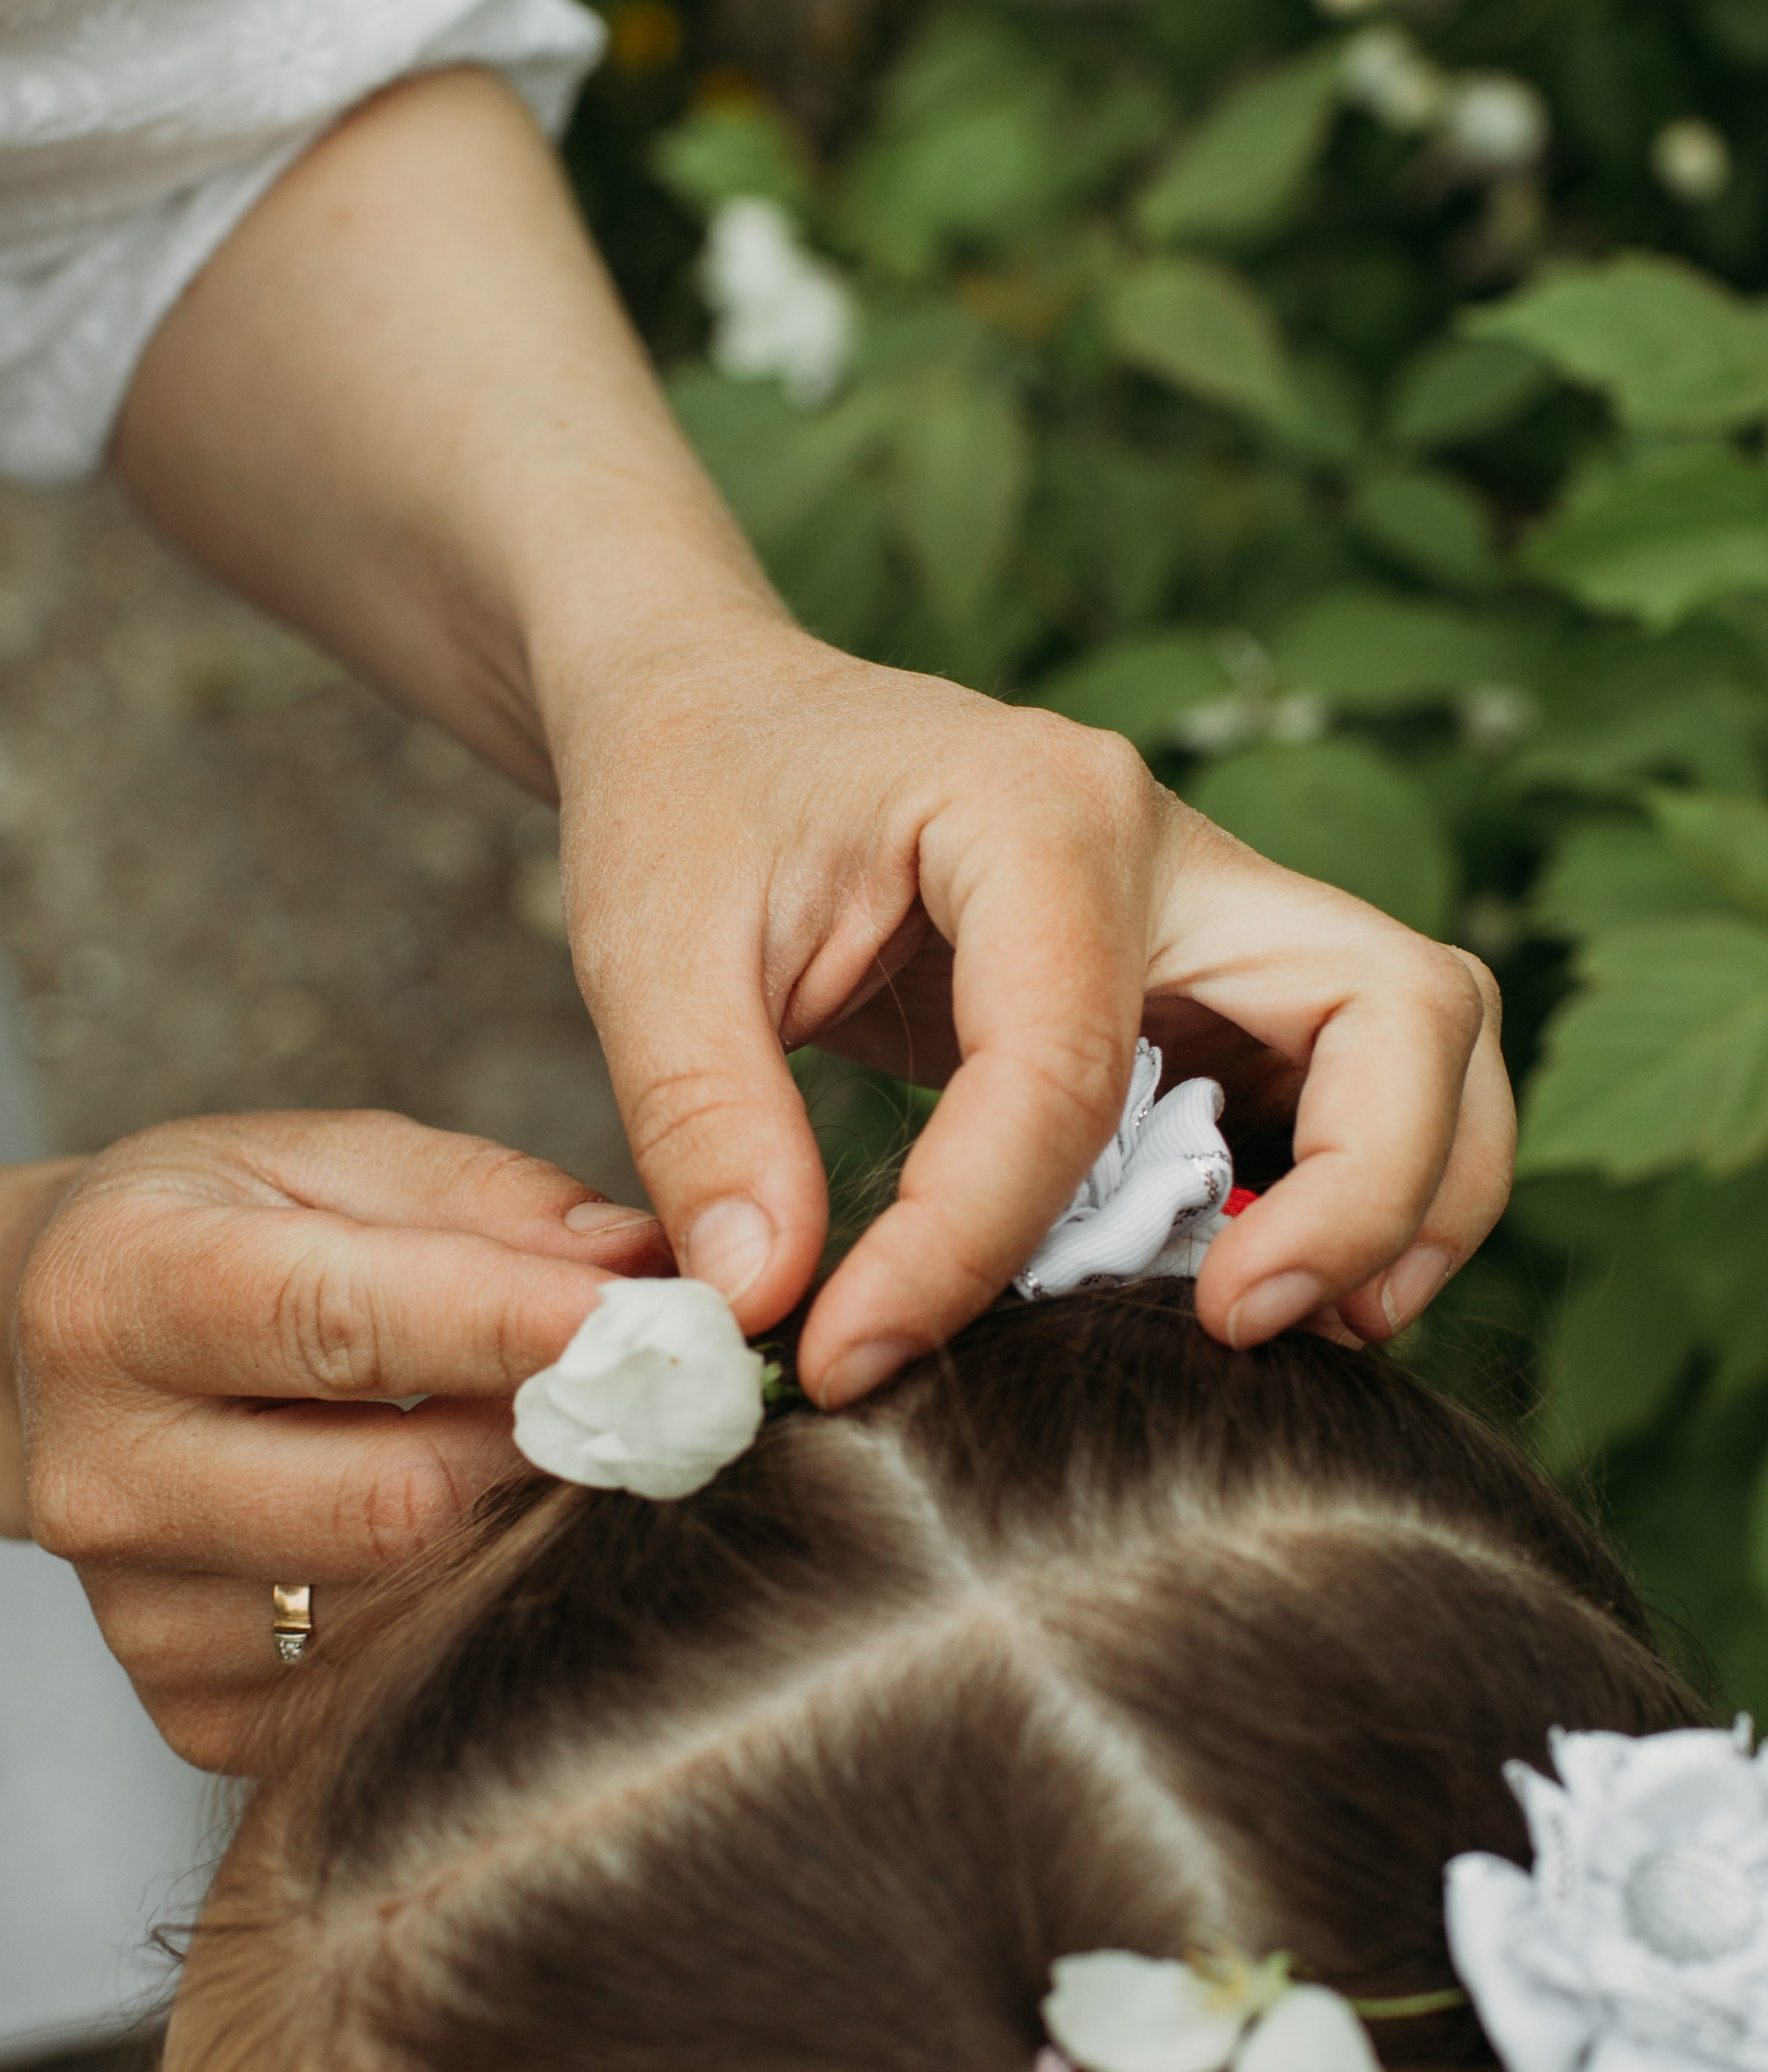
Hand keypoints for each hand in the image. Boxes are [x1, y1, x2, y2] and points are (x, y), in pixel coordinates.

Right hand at [13, 1111, 663, 1768]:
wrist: (45, 1368)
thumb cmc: (216, 1237)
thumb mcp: (322, 1159)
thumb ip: (487, 1203)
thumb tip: (650, 1275)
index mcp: (113, 1293)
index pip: (345, 1325)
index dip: (523, 1330)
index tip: (667, 1323)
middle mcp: (100, 1474)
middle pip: (398, 1502)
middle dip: (553, 1450)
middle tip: (648, 1403)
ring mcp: (139, 1618)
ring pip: (415, 1611)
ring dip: (525, 1541)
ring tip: (560, 1463)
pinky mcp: (195, 1715)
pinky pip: (393, 1690)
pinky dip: (467, 1619)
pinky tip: (471, 1546)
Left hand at [117, 70, 1507, 1411]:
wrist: (724, 717)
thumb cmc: (694, 804)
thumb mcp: (645, 948)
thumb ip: (702, 1123)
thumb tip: (769, 1308)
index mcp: (1044, 812)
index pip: (1064, 1069)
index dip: (968, 1244)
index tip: (852, 1355)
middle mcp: (1179, 853)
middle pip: (1398, 1011)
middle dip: (1356, 1194)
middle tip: (1228, 1329)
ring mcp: (1220, 914)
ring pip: (1426, 1042)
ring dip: (1403, 1200)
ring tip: (1291, 1333)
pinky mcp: (1214, 981)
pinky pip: (1361, 1081)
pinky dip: (1356, 1193)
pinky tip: (1248, 1293)